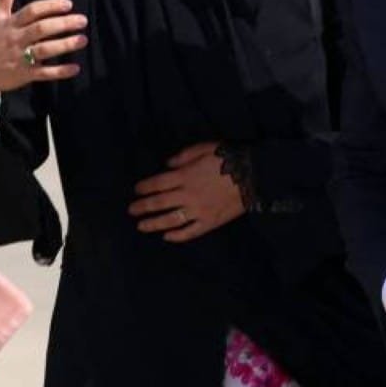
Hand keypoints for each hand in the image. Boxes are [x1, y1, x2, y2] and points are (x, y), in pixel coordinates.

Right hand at [0, 0, 86, 101]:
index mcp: (11, 24)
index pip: (32, 11)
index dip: (50, 6)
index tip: (68, 4)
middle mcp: (16, 39)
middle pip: (41, 29)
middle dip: (63, 24)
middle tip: (82, 20)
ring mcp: (21, 58)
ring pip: (45, 50)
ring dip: (65, 45)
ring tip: (83, 40)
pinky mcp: (25, 75)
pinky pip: (44, 73)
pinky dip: (60, 71)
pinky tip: (75, 68)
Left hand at [129, 142, 243, 242]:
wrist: (254, 175)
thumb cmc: (228, 158)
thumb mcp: (204, 148)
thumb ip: (183, 157)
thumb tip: (167, 165)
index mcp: (185, 176)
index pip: (158, 183)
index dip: (144, 187)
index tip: (136, 190)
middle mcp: (188, 195)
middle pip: (159, 203)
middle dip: (142, 207)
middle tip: (131, 210)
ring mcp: (199, 211)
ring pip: (171, 220)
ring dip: (154, 224)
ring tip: (141, 226)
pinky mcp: (210, 222)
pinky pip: (190, 232)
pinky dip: (177, 236)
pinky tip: (167, 237)